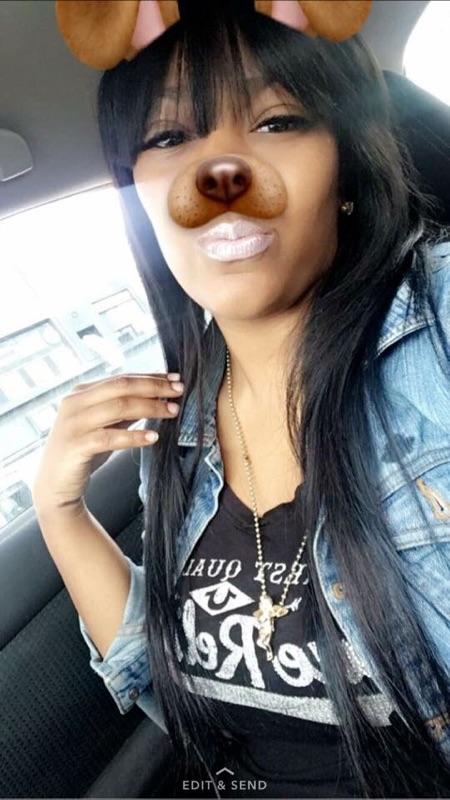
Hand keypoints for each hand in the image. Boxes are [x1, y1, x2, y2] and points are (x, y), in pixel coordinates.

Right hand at [31, 372, 183, 517]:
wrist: (54, 484)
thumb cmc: (82, 451)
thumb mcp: (103, 425)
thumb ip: (123, 410)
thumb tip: (157, 395)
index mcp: (81, 392)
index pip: (121, 378)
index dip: (150, 377)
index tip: (174, 378)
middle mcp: (75, 403)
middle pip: (122, 387)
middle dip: (154, 387)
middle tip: (179, 390)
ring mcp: (74, 423)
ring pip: (119, 407)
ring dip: (150, 407)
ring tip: (173, 411)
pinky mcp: (77, 445)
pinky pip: (111, 437)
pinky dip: (135, 436)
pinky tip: (154, 436)